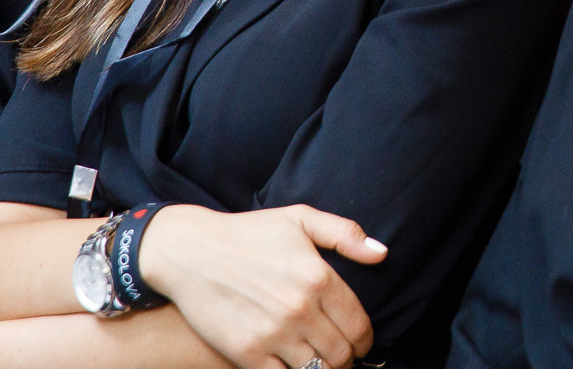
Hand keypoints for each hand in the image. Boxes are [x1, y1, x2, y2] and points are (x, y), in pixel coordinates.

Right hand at [138, 202, 386, 368]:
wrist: (190, 252)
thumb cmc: (248, 234)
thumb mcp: (299, 218)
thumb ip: (345, 234)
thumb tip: (382, 254)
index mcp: (319, 278)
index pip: (359, 325)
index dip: (365, 340)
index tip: (361, 343)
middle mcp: (299, 309)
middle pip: (341, 354)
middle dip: (347, 359)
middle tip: (341, 357)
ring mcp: (273, 334)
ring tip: (319, 363)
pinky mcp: (246, 353)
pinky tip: (292, 366)